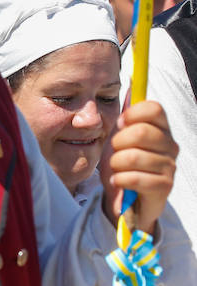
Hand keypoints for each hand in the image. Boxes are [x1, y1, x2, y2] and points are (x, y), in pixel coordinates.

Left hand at [102, 100, 177, 234]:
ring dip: (116, 164)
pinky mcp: (164, 186)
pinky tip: (120, 182)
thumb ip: (126, 115)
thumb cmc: (121, 164)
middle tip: (115, 152)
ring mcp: (170, 166)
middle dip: (118, 143)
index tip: (120, 125)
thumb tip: (129, 86)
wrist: (124, 199)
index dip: (132, 114)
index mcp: (160, 129)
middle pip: (141, 132)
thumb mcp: (118, 137)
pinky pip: (134, 177)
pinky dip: (119, 180)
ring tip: (117, 169)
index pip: (153, 108)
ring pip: (133, 156)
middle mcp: (170, 145)